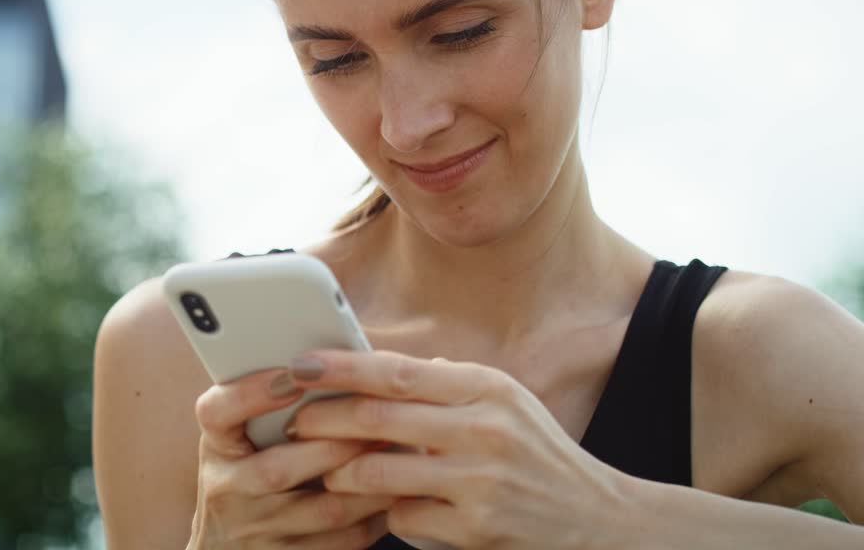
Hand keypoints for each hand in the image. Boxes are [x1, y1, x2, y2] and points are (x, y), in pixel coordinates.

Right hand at [189, 367, 394, 548]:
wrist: (227, 546)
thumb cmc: (247, 472)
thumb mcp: (242, 436)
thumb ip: (273, 405)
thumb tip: (335, 361)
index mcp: (216, 445)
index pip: (217, 412)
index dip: (252, 393)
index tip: (292, 375)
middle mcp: (226, 489)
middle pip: (278, 468)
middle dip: (337, 443)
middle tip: (380, 418)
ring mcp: (254, 531)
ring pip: (323, 509)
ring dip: (369, 481)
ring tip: (403, 452)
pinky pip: (342, 541)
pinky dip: (376, 516)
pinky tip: (397, 493)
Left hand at [285, 351, 632, 549]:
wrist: (599, 522)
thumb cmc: (536, 454)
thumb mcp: (504, 402)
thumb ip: (445, 382)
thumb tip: (375, 362)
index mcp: (487, 389)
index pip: (396, 372)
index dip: (340, 366)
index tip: (299, 363)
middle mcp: (484, 431)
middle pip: (376, 420)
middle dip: (322, 419)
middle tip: (292, 421)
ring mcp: (479, 484)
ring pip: (378, 474)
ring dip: (340, 474)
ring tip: (326, 470)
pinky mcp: (475, 531)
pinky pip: (403, 517)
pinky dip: (387, 513)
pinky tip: (384, 509)